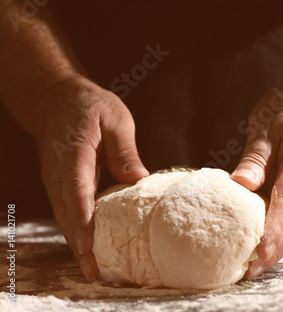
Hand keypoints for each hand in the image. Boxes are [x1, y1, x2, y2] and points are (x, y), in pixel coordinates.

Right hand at [33, 77, 148, 280]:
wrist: (55, 100)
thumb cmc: (90, 106)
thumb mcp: (115, 119)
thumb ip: (124, 150)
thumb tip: (138, 181)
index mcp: (73, 154)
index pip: (77, 191)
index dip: (84, 220)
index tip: (92, 244)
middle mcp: (59, 172)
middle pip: (67, 213)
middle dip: (80, 244)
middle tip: (96, 271)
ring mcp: (56, 180)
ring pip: (65, 217)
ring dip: (77, 244)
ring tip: (94, 270)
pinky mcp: (60, 185)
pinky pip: (67, 211)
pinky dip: (77, 231)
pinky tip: (91, 247)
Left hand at [231, 72, 282, 278]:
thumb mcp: (268, 126)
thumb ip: (256, 157)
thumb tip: (240, 185)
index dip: (274, 230)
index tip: (257, 251)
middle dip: (272, 252)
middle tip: (246, 272)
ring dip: (274, 252)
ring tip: (249, 271)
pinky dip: (275, 240)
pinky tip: (257, 251)